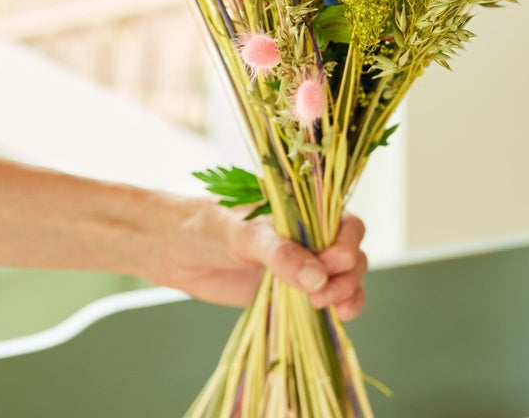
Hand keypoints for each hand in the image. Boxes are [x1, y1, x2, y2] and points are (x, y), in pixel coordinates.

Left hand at [155, 203, 367, 318]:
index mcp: (305, 211)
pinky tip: (338, 317)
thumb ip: (280, 254)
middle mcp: (311, 236)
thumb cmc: (209, 228)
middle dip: (346, 275)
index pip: (345, 223)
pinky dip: (340, 308)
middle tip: (320, 294)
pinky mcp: (293, 291)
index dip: (345, 244)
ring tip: (325, 306)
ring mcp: (304, 264)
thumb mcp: (244, 235)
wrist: (177, 250)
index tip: (328, 264)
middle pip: (352, 253)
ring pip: (346, 278)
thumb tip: (317, 277)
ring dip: (347, 293)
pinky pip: (328, 299)